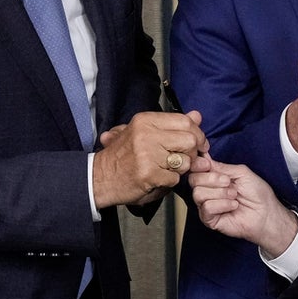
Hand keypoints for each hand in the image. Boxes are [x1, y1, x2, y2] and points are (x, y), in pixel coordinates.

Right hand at [93, 110, 208, 207]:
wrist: (98, 178)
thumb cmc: (122, 155)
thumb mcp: (143, 132)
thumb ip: (171, 124)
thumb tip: (197, 116)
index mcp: (145, 120)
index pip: (185, 121)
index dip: (198, 134)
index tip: (199, 144)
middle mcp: (147, 134)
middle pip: (190, 140)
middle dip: (194, 153)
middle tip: (186, 159)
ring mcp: (147, 155)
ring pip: (186, 161)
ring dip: (181, 169)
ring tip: (166, 169)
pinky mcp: (149, 174)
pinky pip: (175, 178)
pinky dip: (170, 182)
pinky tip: (157, 179)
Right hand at [188, 154, 297, 255]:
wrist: (266, 213)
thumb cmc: (257, 193)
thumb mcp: (241, 172)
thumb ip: (222, 166)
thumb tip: (204, 158)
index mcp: (214, 178)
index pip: (196, 169)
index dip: (198, 165)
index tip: (207, 164)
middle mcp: (208, 191)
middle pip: (193, 180)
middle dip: (212, 179)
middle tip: (229, 182)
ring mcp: (207, 205)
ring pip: (198, 194)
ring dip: (220, 193)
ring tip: (234, 196)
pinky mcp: (209, 219)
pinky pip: (206, 207)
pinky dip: (222, 204)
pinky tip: (233, 206)